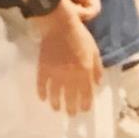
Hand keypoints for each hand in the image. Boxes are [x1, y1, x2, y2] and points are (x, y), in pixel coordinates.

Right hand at [36, 0, 102, 115]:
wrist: (58, 23)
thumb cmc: (79, 35)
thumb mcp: (94, 50)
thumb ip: (97, 68)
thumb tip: (97, 83)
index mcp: (85, 71)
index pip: (86, 94)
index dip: (85, 104)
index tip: (84, 110)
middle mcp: (70, 75)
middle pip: (71, 96)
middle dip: (71, 107)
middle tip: (70, 114)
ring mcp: (55, 71)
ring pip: (55, 92)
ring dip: (56, 102)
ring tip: (56, 109)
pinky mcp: (43, 66)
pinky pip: (41, 82)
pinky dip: (42, 91)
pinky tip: (42, 98)